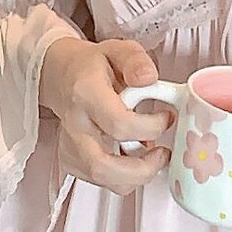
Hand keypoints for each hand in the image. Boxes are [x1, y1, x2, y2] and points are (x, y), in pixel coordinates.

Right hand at [38, 36, 175, 196]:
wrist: (65, 77)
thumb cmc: (93, 67)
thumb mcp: (117, 50)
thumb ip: (135, 60)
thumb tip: (148, 78)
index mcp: (85, 94)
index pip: (119, 124)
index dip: (151, 126)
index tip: (166, 117)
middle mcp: (75, 125)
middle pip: (102, 166)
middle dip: (141, 170)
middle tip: (162, 154)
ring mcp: (70, 146)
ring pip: (102, 180)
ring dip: (135, 176)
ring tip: (152, 155)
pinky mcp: (72, 161)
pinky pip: (101, 182)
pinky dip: (124, 177)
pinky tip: (133, 158)